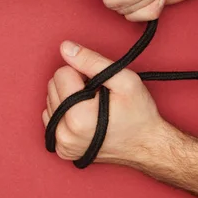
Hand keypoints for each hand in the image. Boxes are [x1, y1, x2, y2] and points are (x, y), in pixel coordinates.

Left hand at [42, 40, 166, 162]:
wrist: (146, 146)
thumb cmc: (139, 114)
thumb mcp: (124, 80)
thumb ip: (91, 61)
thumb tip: (65, 48)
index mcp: (78, 116)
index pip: (61, 73)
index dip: (82, 73)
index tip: (98, 85)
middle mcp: (65, 133)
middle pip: (53, 86)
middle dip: (73, 85)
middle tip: (97, 95)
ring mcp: (63, 143)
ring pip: (50, 101)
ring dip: (68, 98)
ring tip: (92, 107)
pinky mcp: (62, 149)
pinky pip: (50, 118)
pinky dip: (64, 113)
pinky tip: (83, 117)